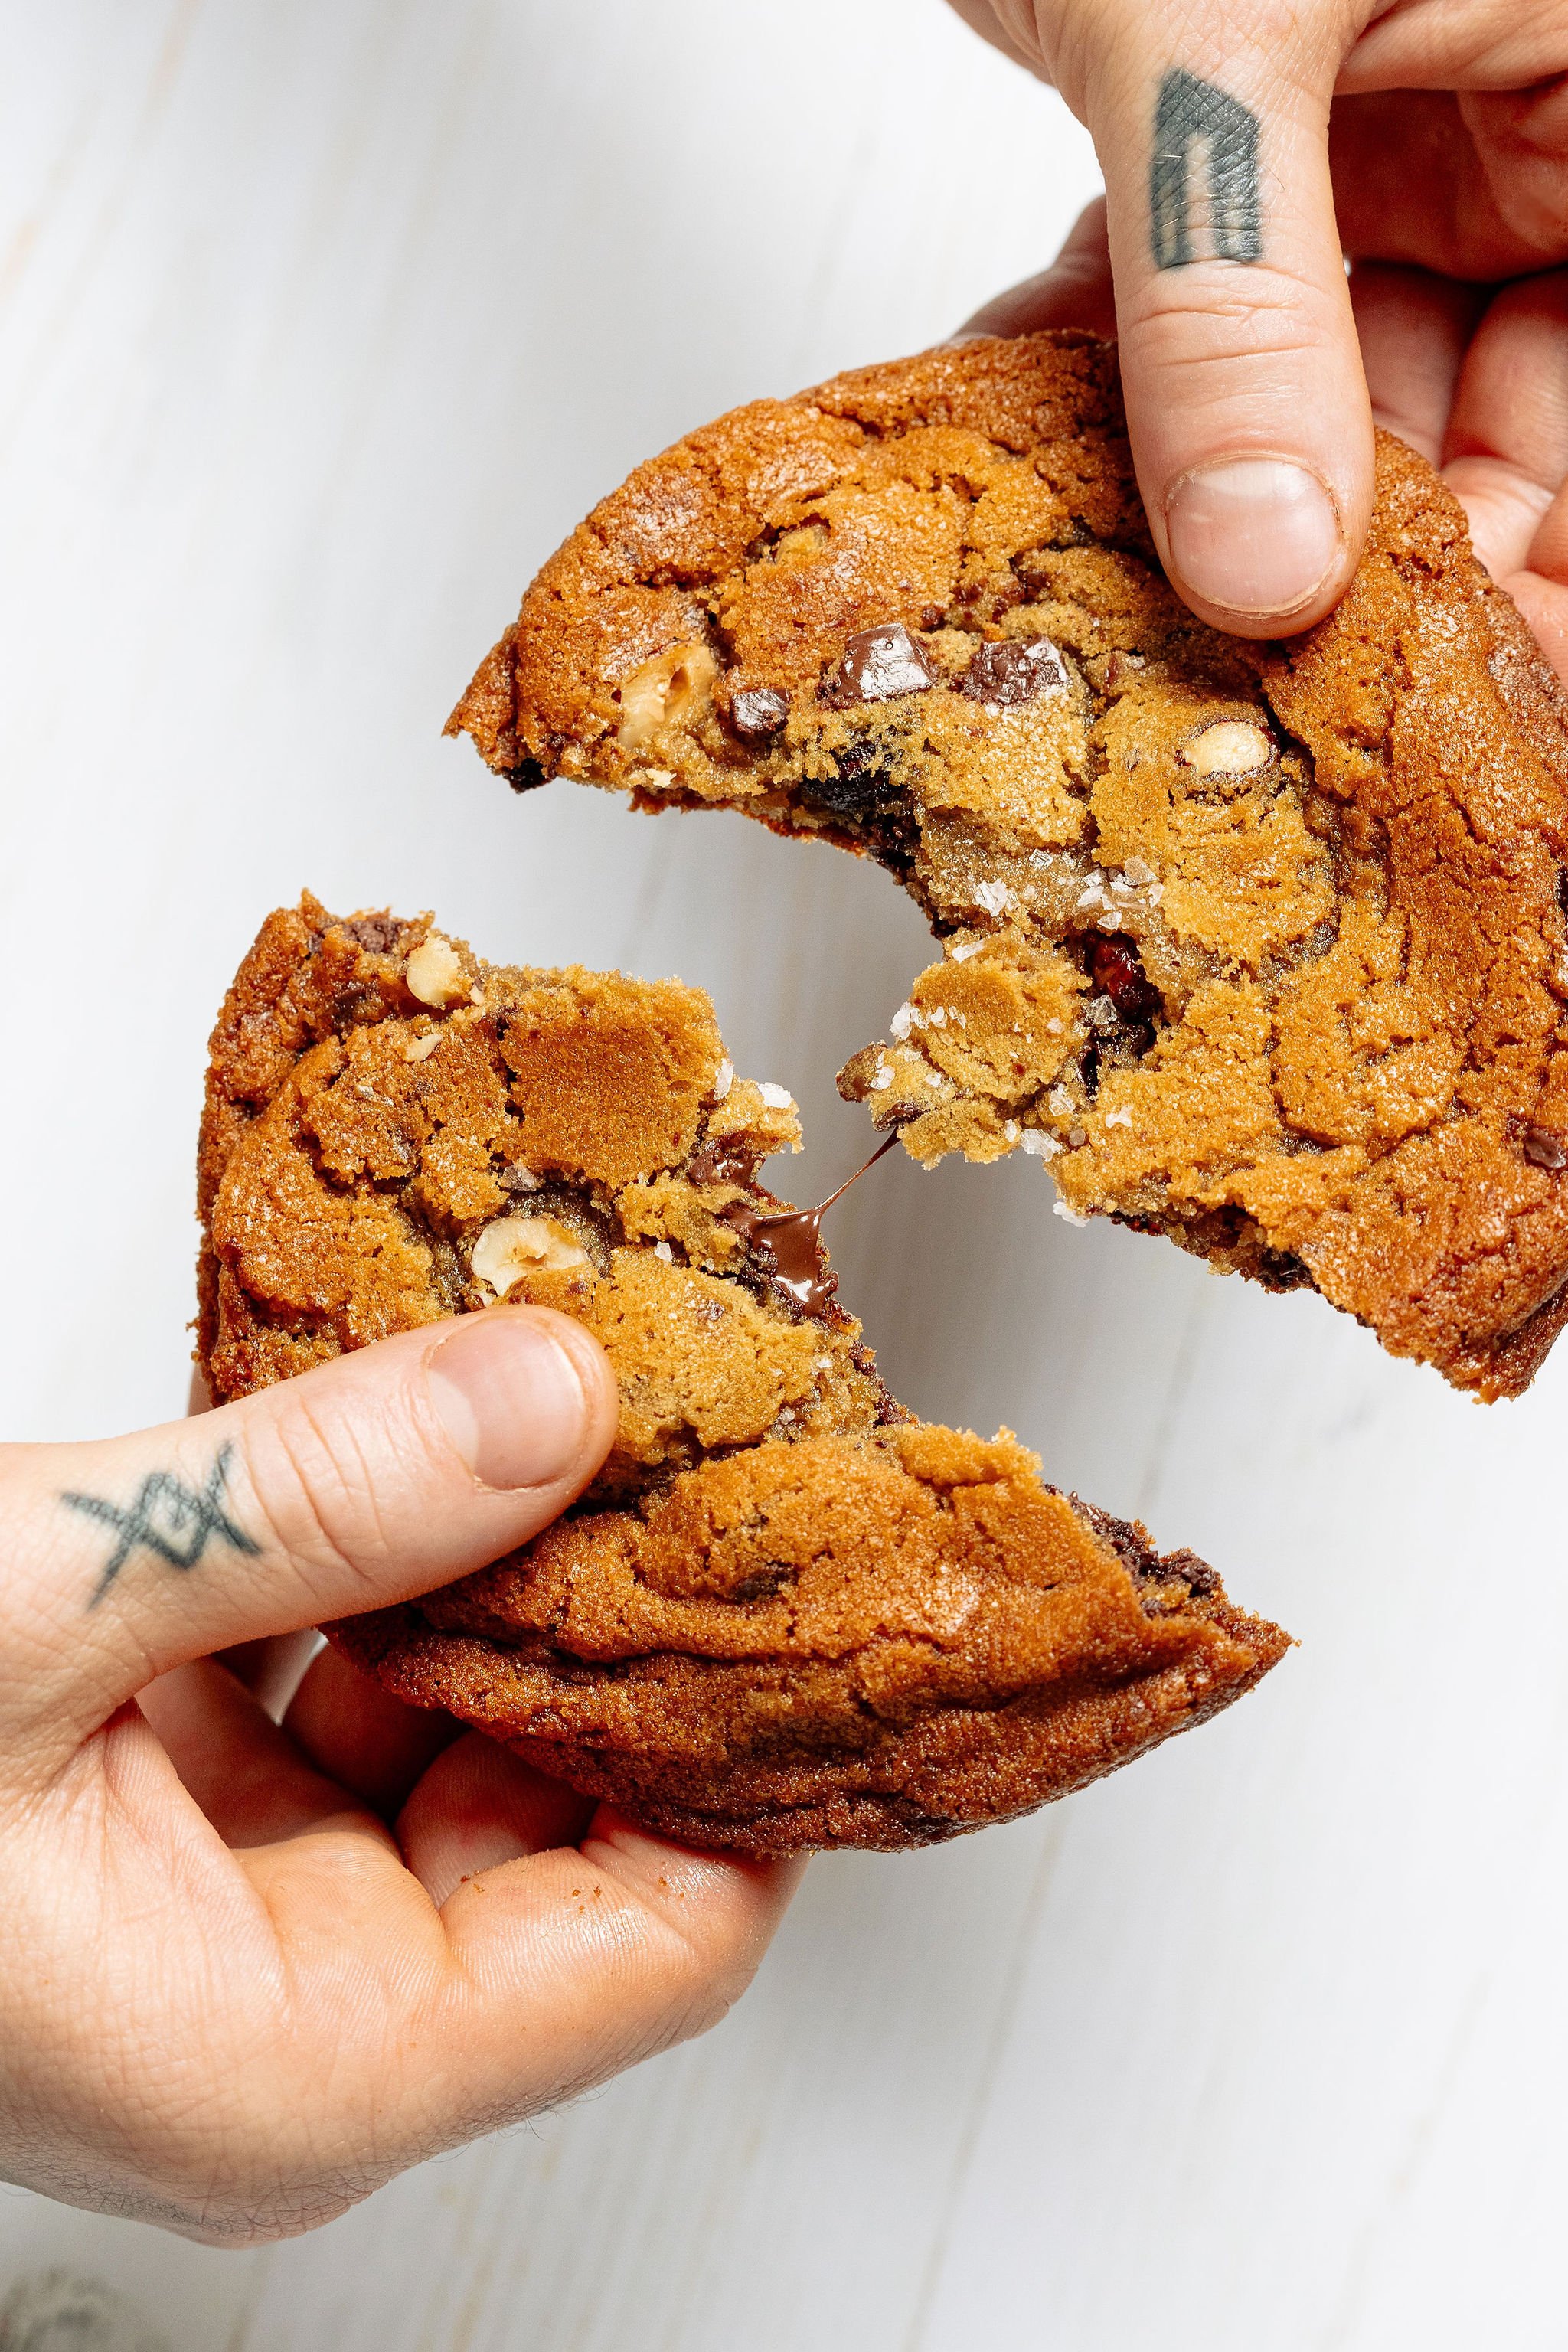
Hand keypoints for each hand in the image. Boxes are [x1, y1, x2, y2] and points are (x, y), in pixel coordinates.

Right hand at [0, 1308, 799, 2241]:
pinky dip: (377, 1561)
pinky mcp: (158, 1809)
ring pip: (460, 1729)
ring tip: (554, 1393)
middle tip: (688, 1420)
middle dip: (623, 1614)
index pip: (671, 1934)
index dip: (755, 1743)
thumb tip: (548, 1402)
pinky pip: (340, 1682)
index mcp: (293, 2056)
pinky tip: (395, 1434)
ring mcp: (222, 1913)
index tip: (797, 1554)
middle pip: (582, 1819)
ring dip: (497, 1563)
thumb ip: (310, 1508)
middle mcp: (284, 2014)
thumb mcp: (24, 1613)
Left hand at [948, 1, 1567, 663]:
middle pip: (1459, 397)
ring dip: (1178, 453)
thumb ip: (1235, 295)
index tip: (1423, 664)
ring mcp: (1368, 108)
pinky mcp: (1233, 111)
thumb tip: (1263, 558)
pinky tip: (1013, 407)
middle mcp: (1495, 94)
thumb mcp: (1221, 25)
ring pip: (1301, 365)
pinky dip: (1094, 347)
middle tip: (1218, 646)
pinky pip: (1181, 283)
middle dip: (1322, 523)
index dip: (1522, 527)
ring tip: (1088, 545)